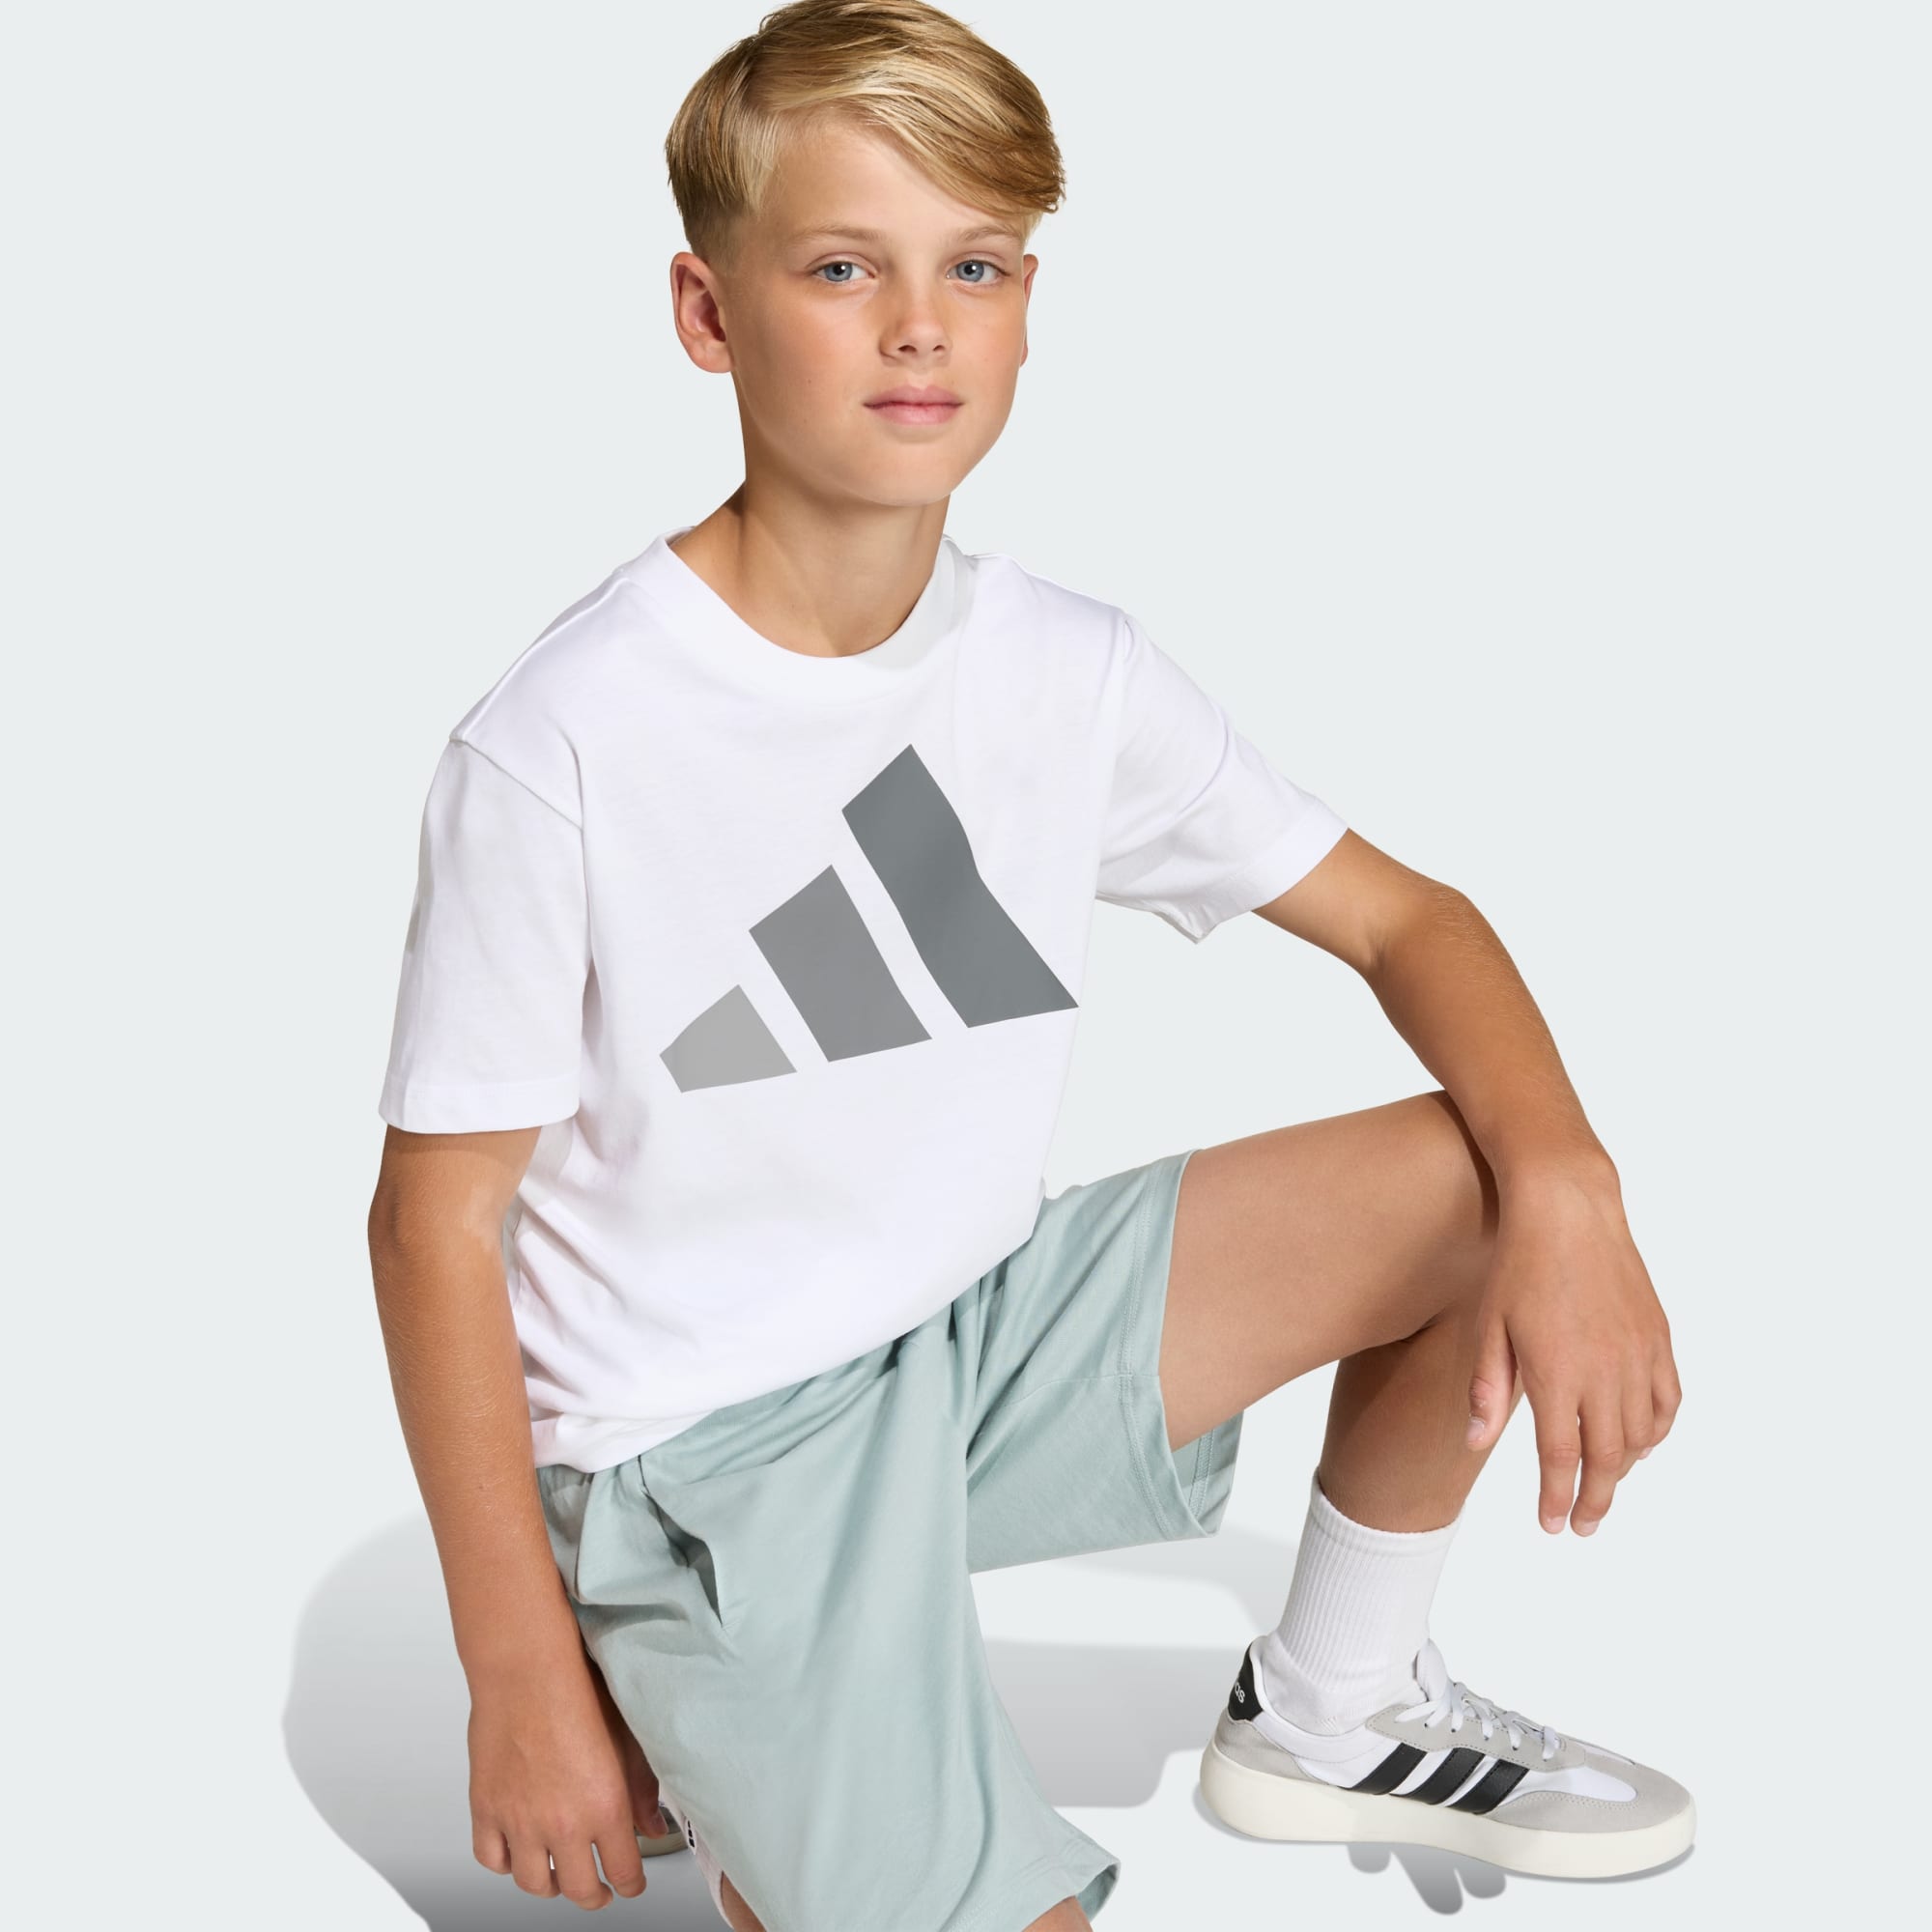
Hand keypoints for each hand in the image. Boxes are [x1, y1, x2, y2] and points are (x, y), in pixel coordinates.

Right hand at [468, 1646, 655, 1908]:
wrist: (527, 1671)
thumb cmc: (578, 1691)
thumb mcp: (628, 1739)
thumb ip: (642, 1791)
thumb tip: (652, 1826)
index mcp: (605, 1808)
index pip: (624, 1873)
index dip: (630, 1885)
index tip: (630, 1885)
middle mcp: (562, 1824)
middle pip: (579, 1890)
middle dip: (594, 1895)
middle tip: (599, 1890)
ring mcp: (520, 1822)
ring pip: (534, 1884)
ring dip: (550, 1884)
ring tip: (559, 1875)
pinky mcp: (486, 1811)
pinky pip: (492, 1859)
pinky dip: (506, 1863)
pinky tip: (517, 1852)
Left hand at [1463, 1163, 1682, 1534]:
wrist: (1569, 1207)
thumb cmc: (1518, 1263)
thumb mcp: (1490, 1326)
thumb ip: (1487, 1390)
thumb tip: (1477, 1444)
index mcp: (1558, 1373)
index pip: (1561, 1457)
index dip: (1557, 1497)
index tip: (1551, 1525)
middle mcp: (1604, 1371)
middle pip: (1607, 1457)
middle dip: (1595, 1499)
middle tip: (1582, 1525)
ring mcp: (1637, 1354)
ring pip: (1642, 1435)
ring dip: (1626, 1468)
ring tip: (1604, 1484)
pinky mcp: (1658, 1335)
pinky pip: (1668, 1399)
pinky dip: (1657, 1430)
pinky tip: (1641, 1441)